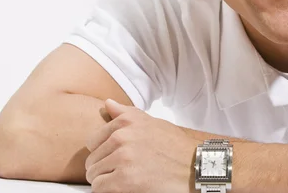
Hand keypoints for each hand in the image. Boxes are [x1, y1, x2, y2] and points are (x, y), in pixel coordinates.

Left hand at [85, 99, 199, 192]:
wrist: (195, 164)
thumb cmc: (174, 145)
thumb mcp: (151, 122)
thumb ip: (126, 113)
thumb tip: (107, 104)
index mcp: (126, 122)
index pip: (93, 141)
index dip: (103, 152)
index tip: (116, 158)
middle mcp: (121, 136)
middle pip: (92, 160)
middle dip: (103, 168)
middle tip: (122, 171)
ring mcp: (122, 158)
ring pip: (94, 175)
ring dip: (105, 180)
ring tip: (124, 179)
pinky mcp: (124, 179)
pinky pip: (99, 188)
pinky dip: (108, 191)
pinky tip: (123, 187)